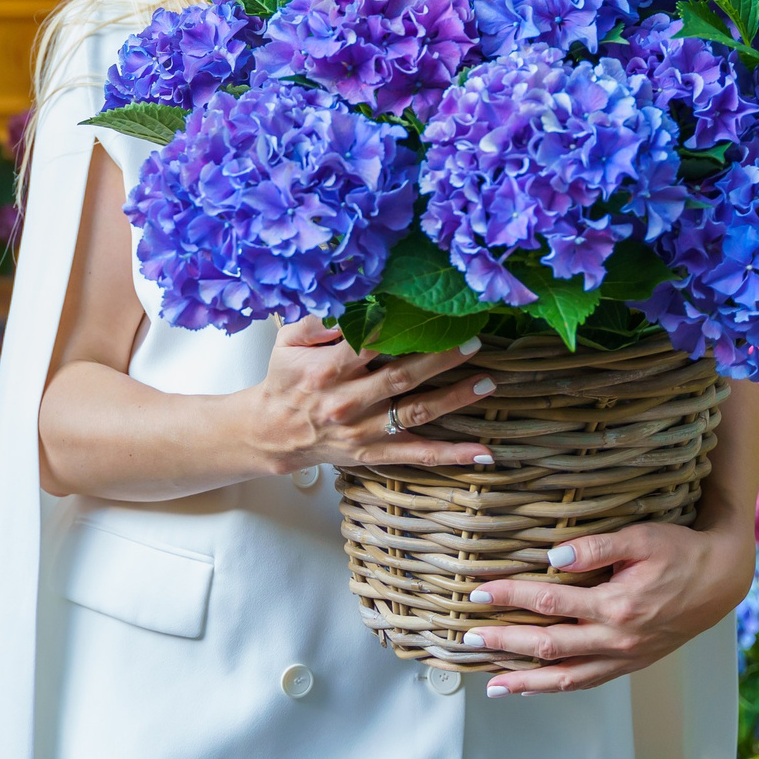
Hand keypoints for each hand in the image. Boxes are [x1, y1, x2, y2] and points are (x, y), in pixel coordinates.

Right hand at [245, 318, 498, 473]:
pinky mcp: (374, 453)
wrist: (272, 432)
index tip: (429, 313)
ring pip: (416, 414)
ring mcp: (363, 432)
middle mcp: (346, 403)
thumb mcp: (288, 341)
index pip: (368, 346)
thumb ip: (317, 320)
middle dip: (439, 360)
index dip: (399, 330)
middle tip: (472, 343)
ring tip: (487, 382)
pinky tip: (483, 453)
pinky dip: (453, 455)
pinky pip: (419, 456)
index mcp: (325, 371)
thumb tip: (351, 302)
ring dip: (454, 399)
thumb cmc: (285, 380)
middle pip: (400, 378)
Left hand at [460, 513, 755, 696]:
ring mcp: (624, 657)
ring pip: (566, 677)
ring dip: (526, 681)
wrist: (722, 580)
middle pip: (548, 646)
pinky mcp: (630, 663)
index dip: (511, 597)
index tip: (479, 592)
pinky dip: (557, 687)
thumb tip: (551, 557)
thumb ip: (595, 547)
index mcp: (617, 606)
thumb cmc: (680, 552)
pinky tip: (534, 686)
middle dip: (504, 644)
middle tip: (467, 642)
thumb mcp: (641, 538)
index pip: (549, 603)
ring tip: (492, 686)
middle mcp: (618, 639)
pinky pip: (587, 682)